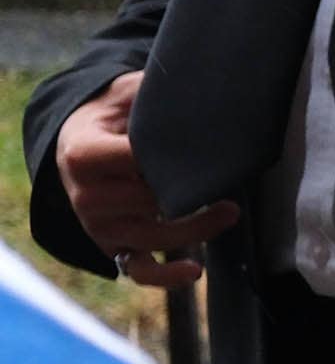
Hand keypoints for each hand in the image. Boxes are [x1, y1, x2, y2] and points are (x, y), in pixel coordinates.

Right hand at [51, 72, 237, 287]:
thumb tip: (203, 87)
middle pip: (150, 202)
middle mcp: (86, 196)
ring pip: (152, 238)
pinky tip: (195, 271)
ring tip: (230, 212)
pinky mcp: (112, 247)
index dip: (174, 158)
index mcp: (85, 155)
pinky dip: (166, 277)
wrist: (75, 143)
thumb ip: (153, 91)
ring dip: (197, 229)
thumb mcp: (124, 93)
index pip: (137, 161)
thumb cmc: (110, 115)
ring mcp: (98, 226)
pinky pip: (139, 270)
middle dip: (192, 191)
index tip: (208, 150)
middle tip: (230, 176)